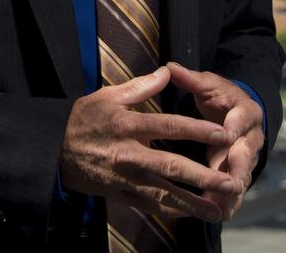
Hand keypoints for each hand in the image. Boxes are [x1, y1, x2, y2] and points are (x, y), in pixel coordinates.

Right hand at [59, 66, 241, 222]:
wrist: (54, 151)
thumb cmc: (83, 119)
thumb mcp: (107, 96)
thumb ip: (140, 87)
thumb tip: (166, 71)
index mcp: (127, 125)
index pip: (168, 127)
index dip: (197, 130)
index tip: (222, 134)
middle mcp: (129, 154)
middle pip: (171, 166)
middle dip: (203, 176)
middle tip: (230, 182)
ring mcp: (126, 178)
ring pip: (164, 193)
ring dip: (193, 203)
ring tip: (218, 209)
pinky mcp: (122, 195)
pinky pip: (151, 206)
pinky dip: (172, 212)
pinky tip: (191, 214)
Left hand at [167, 63, 264, 221]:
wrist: (237, 112)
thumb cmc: (219, 97)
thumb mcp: (207, 85)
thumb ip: (190, 79)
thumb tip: (169, 67)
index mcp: (245, 110)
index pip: (241, 118)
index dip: (234, 127)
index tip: (226, 135)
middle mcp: (251, 135)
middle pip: (246, 153)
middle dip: (238, 168)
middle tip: (230, 182)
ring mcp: (247, 156)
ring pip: (243, 175)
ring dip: (233, 191)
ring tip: (223, 207)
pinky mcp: (240, 172)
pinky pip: (236, 189)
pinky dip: (229, 201)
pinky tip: (219, 214)